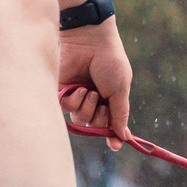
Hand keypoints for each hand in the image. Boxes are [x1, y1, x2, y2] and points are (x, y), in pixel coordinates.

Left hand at [56, 21, 133, 145]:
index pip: (110, 123)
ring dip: (86, 108)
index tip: (116, 146)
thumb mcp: (120, 89)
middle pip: (94, 125)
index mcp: (110, 99)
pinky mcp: (62, 90)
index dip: (112, 136)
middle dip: (99, 117)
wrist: (90, 40)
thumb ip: (120, 114)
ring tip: (90, 91)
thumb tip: (125, 137)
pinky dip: (73, 100)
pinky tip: (78, 89)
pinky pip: (66, 108)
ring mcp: (77, 95)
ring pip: (79, 119)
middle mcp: (93, 99)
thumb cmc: (109, 62)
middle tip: (101, 102)